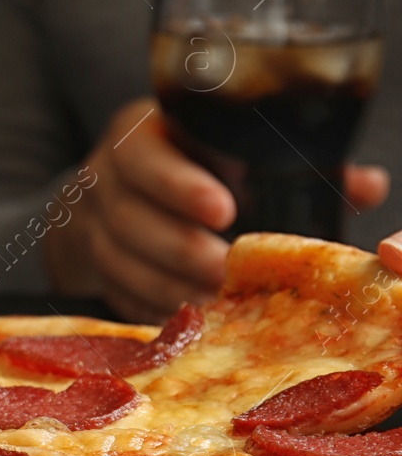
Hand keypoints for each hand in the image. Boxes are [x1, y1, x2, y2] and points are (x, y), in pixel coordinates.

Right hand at [46, 98, 388, 322]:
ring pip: (117, 259)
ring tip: (213, 302)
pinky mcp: (91, 266)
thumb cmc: (196, 166)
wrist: (116, 191)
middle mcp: (104, 177)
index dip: (179, 184)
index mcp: (140, 136)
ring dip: (166, 284)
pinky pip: (114, 291)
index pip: (144, 156)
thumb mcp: (233, 152)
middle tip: (226, 271)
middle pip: (128, 215)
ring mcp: (90, 224)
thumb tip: (365, 186)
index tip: (224, 210)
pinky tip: (185, 319)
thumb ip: (295, 167)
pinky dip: (150, 307)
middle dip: (179, 247)